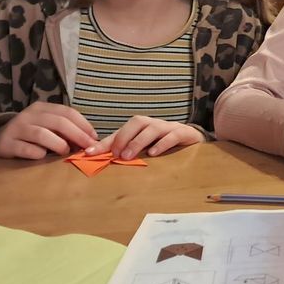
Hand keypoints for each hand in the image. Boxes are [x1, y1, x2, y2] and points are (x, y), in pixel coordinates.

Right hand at [0, 102, 97, 159]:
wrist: (1, 142)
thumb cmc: (32, 136)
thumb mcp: (49, 128)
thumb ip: (67, 131)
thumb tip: (90, 140)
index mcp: (42, 108)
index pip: (68, 112)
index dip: (84, 125)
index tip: (95, 138)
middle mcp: (28, 115)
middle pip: (59, 122)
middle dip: (77, 135)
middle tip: (87, 148)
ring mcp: (16, 128)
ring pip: (42, 134)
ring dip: (59, 144)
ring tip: (65, 152)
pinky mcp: (6, 144)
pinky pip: (27, 149)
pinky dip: (39, 154)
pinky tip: (44, 157)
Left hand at [85, 117, 204, 158]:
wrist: (194, 140)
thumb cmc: (165, 145)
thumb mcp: (145, 149)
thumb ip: (127, 152)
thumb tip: (102, 161)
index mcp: (142, 127)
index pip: (121, 131)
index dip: (105, 141)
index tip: (89, 153)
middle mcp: (153, 124)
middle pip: (137, 122)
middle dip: (123, 137)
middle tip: (116, 154)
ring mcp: (169, 127)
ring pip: (152, 128)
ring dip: (138, 141)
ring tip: (128, 156)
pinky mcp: (184, 133)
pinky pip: (173, 135)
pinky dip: (162, 143)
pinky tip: (153, 153)